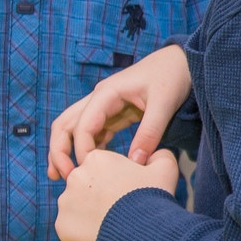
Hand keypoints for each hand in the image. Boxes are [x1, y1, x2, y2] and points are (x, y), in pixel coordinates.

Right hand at [49, 44, 192, 176]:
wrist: (181, 63)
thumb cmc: (171, 77)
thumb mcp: (164, 104)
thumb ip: (149, 133)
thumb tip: (134, 163)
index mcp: (106, 94)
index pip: (82, 125)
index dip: (81, 150)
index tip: (88, 171)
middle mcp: (98, 99)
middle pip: (65, 125)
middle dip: (59, 150)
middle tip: (61, 177)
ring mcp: (104, 107)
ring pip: (75, 130)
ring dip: (67, 151)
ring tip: (64, 177)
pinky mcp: (114, 115)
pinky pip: (94, 134)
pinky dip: (88, 150)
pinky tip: (89, 169)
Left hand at [56, 147, 179, 240]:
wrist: (142, 234)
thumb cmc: (152, 198)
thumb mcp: (165, 169)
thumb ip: (160, 155)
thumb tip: (155, 155)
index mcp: (96, 159)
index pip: (101, 168)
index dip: (116, 181)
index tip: (127, 192)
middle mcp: (75, 177)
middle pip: (86, 186)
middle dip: (99, 196)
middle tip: (120, 210)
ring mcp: (65, 202)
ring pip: (76, 207)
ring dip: (90, 215)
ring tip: (112, 226)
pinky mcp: (62, 226)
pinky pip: (71, 229)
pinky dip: (83, 234)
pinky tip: (102, 238)